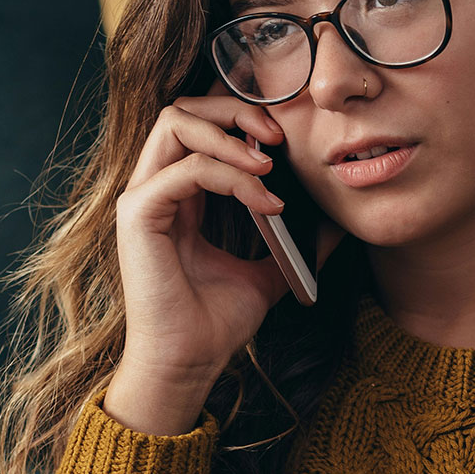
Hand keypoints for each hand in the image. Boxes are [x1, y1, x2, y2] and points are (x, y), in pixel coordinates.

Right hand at [115, 92, 291, 381]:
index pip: (198, 125)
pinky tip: (265, 200)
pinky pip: (188, 170)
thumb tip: (335, 223)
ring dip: (230, 134)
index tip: (284, 138)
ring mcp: (142, 198)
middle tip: (277, 136)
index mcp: (178, 194)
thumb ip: (294, 242)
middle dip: (234, 109)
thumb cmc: (216, 322)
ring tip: (270, 163)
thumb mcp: (269, 270)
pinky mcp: (139, 214)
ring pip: (176, 123)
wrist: (189, 364)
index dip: (239, 117)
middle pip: (183, 109)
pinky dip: (233, 177)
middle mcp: (154, 187)